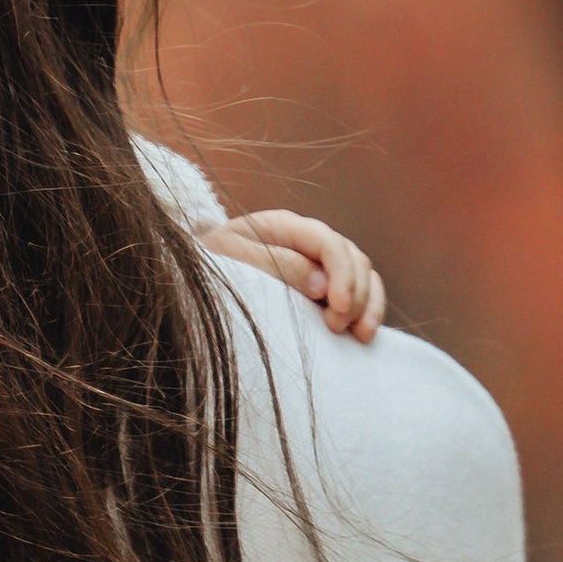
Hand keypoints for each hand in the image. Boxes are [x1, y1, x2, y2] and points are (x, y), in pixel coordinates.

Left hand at [205, 210, 384, 343]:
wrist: (194, 279)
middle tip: (336, 325)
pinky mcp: (327, 288)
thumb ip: (274, 264)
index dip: (341, 272)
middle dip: (353, 293)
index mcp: (285, 226)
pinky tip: (363, 334)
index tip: (337, 304)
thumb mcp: (230, 259)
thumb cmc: (210, 264)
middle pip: (353, 258)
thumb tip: (320, 282)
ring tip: (359, 334)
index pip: (328, 242)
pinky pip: (362, 293)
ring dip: (367, 304)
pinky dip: (368, 311)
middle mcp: (309, 242)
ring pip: (364, 275)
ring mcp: (322, 264)